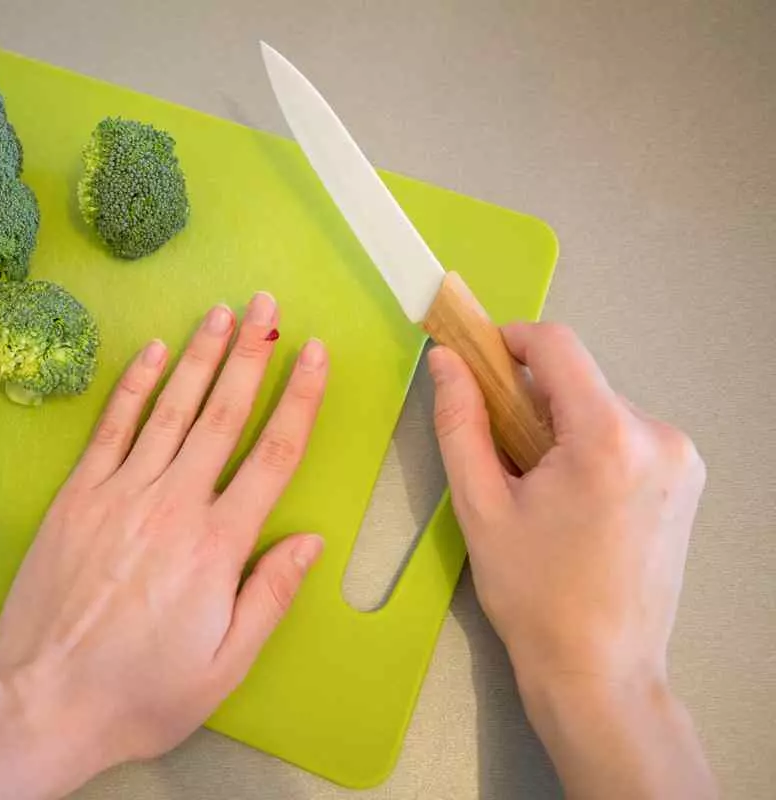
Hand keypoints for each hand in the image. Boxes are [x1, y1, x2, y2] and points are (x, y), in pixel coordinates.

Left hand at [0, 292, 327, 787]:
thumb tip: (309, 539)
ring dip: (200, 356)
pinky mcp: (77, 497)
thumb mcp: (226, 664)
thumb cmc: (142, 692)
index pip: (272, 454)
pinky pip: (111, 428)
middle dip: (251, 355)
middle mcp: (174, 505)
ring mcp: (120, 495)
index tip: (315, 353)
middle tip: (268, 305)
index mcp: (219, 546)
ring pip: (170, 409)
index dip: (299, 398)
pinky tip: (153, 351)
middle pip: (222, 415)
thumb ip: (271, 595)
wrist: (46, 699)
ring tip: (223, 312)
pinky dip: (134, 385)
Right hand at [428, 322, 713, 797]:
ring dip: (560, 426)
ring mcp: (682, 458)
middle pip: (579, 380)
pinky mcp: (687, 478)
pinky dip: (589, 447)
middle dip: (531, 399)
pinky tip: (570, 499)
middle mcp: (658, 436)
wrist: (601, 670)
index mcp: (607, 438)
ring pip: (600, 407)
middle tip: (496, 451)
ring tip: (535, 488)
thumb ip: (459, 422)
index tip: (474, 358)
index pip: (557, 346)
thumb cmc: (534, 595)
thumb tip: (445, 361)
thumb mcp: (480, 505)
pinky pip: (625, 435)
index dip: (508, 339)